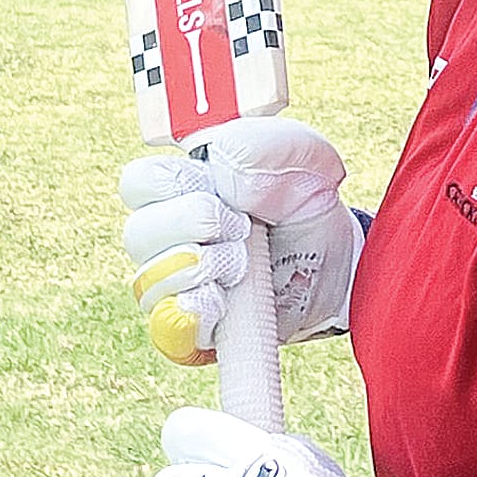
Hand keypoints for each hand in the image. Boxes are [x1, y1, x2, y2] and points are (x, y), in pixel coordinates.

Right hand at [120, 118, 365, 366]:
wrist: (339, 260)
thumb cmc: (305, 201)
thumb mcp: (302, 157)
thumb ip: (262, 145)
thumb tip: (222, 170)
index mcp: (176, 188)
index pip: (137, 183)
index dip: (174, 184)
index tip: (221, 188)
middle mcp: (165, 239)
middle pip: (138, 234)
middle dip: (196, 225)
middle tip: (243, 227)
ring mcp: (176, 287)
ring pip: (149, 283)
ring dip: (203, 268)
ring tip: (245, 263)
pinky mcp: (195, 330)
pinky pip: (168, 331)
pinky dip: (191, 316)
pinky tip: (222, 301)